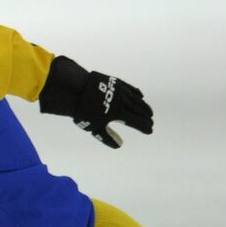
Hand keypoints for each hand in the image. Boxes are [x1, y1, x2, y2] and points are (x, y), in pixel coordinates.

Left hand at [38, 55, 152, 147]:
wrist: (74, 88)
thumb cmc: (83, 110)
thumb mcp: (94, 127)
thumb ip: (107, 137)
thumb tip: (119, 145)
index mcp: (120, 113)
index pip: (136, 122)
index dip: (144, 127)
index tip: (149, 131)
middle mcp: (123, 101)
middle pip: (138, 110)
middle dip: (146, 117)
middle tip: (151, 122)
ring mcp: (119, 90)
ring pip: (136, 99)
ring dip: (144, 106)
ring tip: (149, 112)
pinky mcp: (115, 82)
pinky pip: (130, 88)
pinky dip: (137, 93)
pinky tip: (140, 96)